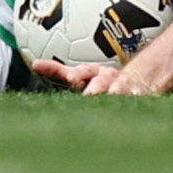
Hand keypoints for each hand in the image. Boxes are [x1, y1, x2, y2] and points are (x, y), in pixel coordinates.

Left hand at [29, 58, 149, 94]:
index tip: (72, 80)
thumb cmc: (100, 80)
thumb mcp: (81, 74)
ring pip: (119, 91)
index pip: (83, 71)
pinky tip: (131, 108)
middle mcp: (109, 77)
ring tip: (110, 101)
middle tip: (89, 96)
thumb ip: (58, 71)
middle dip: (96, 88)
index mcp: (93, 71)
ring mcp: (124, 87)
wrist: (135, 80)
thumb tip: (34, 64)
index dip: (78, 75)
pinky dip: (133, 103)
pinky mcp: (138, 97)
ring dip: (115, 95)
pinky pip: (136, 101)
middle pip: (101, 82)